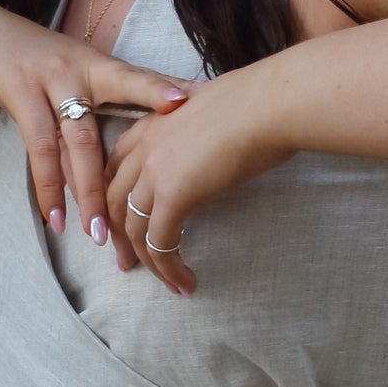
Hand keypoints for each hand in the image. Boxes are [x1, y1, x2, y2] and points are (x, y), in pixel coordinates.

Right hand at [0, 0, 188, 239]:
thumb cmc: (30, 55)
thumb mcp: (72, 65)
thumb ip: (102, 92)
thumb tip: (144, 123)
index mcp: (99, 65)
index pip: (139, 80)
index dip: (165, 91)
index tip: (197, 101)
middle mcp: (80, 70)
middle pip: (113, 124)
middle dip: (128, 171)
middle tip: (152, 209)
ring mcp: (49, 80)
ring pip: (76, 145)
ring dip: (87, 193)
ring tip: (99, 234)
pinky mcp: (19, 92)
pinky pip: (38, 148)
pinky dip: (47, 187)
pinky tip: (54, 217)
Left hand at [104, 69, 283, 294]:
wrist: (271, 103)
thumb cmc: (260, 104)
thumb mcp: (216, 115)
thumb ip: (201, 133)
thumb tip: (215, 149)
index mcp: (151, 124)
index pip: (116, 168)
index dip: (116, 200)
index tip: (124, 223)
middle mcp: (144, 147)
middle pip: (115, 202)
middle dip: (119, 238)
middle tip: (130, 263)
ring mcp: (154, 171)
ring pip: (134, 229)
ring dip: (149, 262)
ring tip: (168, 283)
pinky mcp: (173, 194)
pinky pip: (160, 242)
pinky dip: (169, 267)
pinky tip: (186, 282)